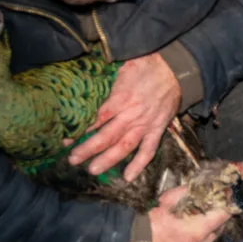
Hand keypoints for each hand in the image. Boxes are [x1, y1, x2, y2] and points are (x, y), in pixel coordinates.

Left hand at [66, 52, 180, 182]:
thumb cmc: (146, 64)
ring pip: (124, 146)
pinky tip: (128, 177)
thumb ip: (105, 78)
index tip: (66, 139)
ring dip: (108, 159)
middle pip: (106, 136)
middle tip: (73, 160)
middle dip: (88, 149)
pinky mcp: (157, 129)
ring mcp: (145, 124)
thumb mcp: (122, 66)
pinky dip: (139, 164)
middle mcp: (131, 115)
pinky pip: (149, 150)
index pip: (97, 118)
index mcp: (121, 98)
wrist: (176, 68)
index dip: (81, 129)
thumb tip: (84, 80)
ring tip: (93, 170)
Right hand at [147, 186, 233, 241]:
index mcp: (199, 230)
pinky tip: (188, 234)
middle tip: (211, 206)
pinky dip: (199, 241)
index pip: (224, 215)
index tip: (226, 194)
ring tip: (197, 220)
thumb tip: (202, 185)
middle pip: (219, 228)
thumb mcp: (168, 200)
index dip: (226, 202)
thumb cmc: (151, 221)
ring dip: (207, 229)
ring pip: (210, 239)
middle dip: (216, 216)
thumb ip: (188, 192)